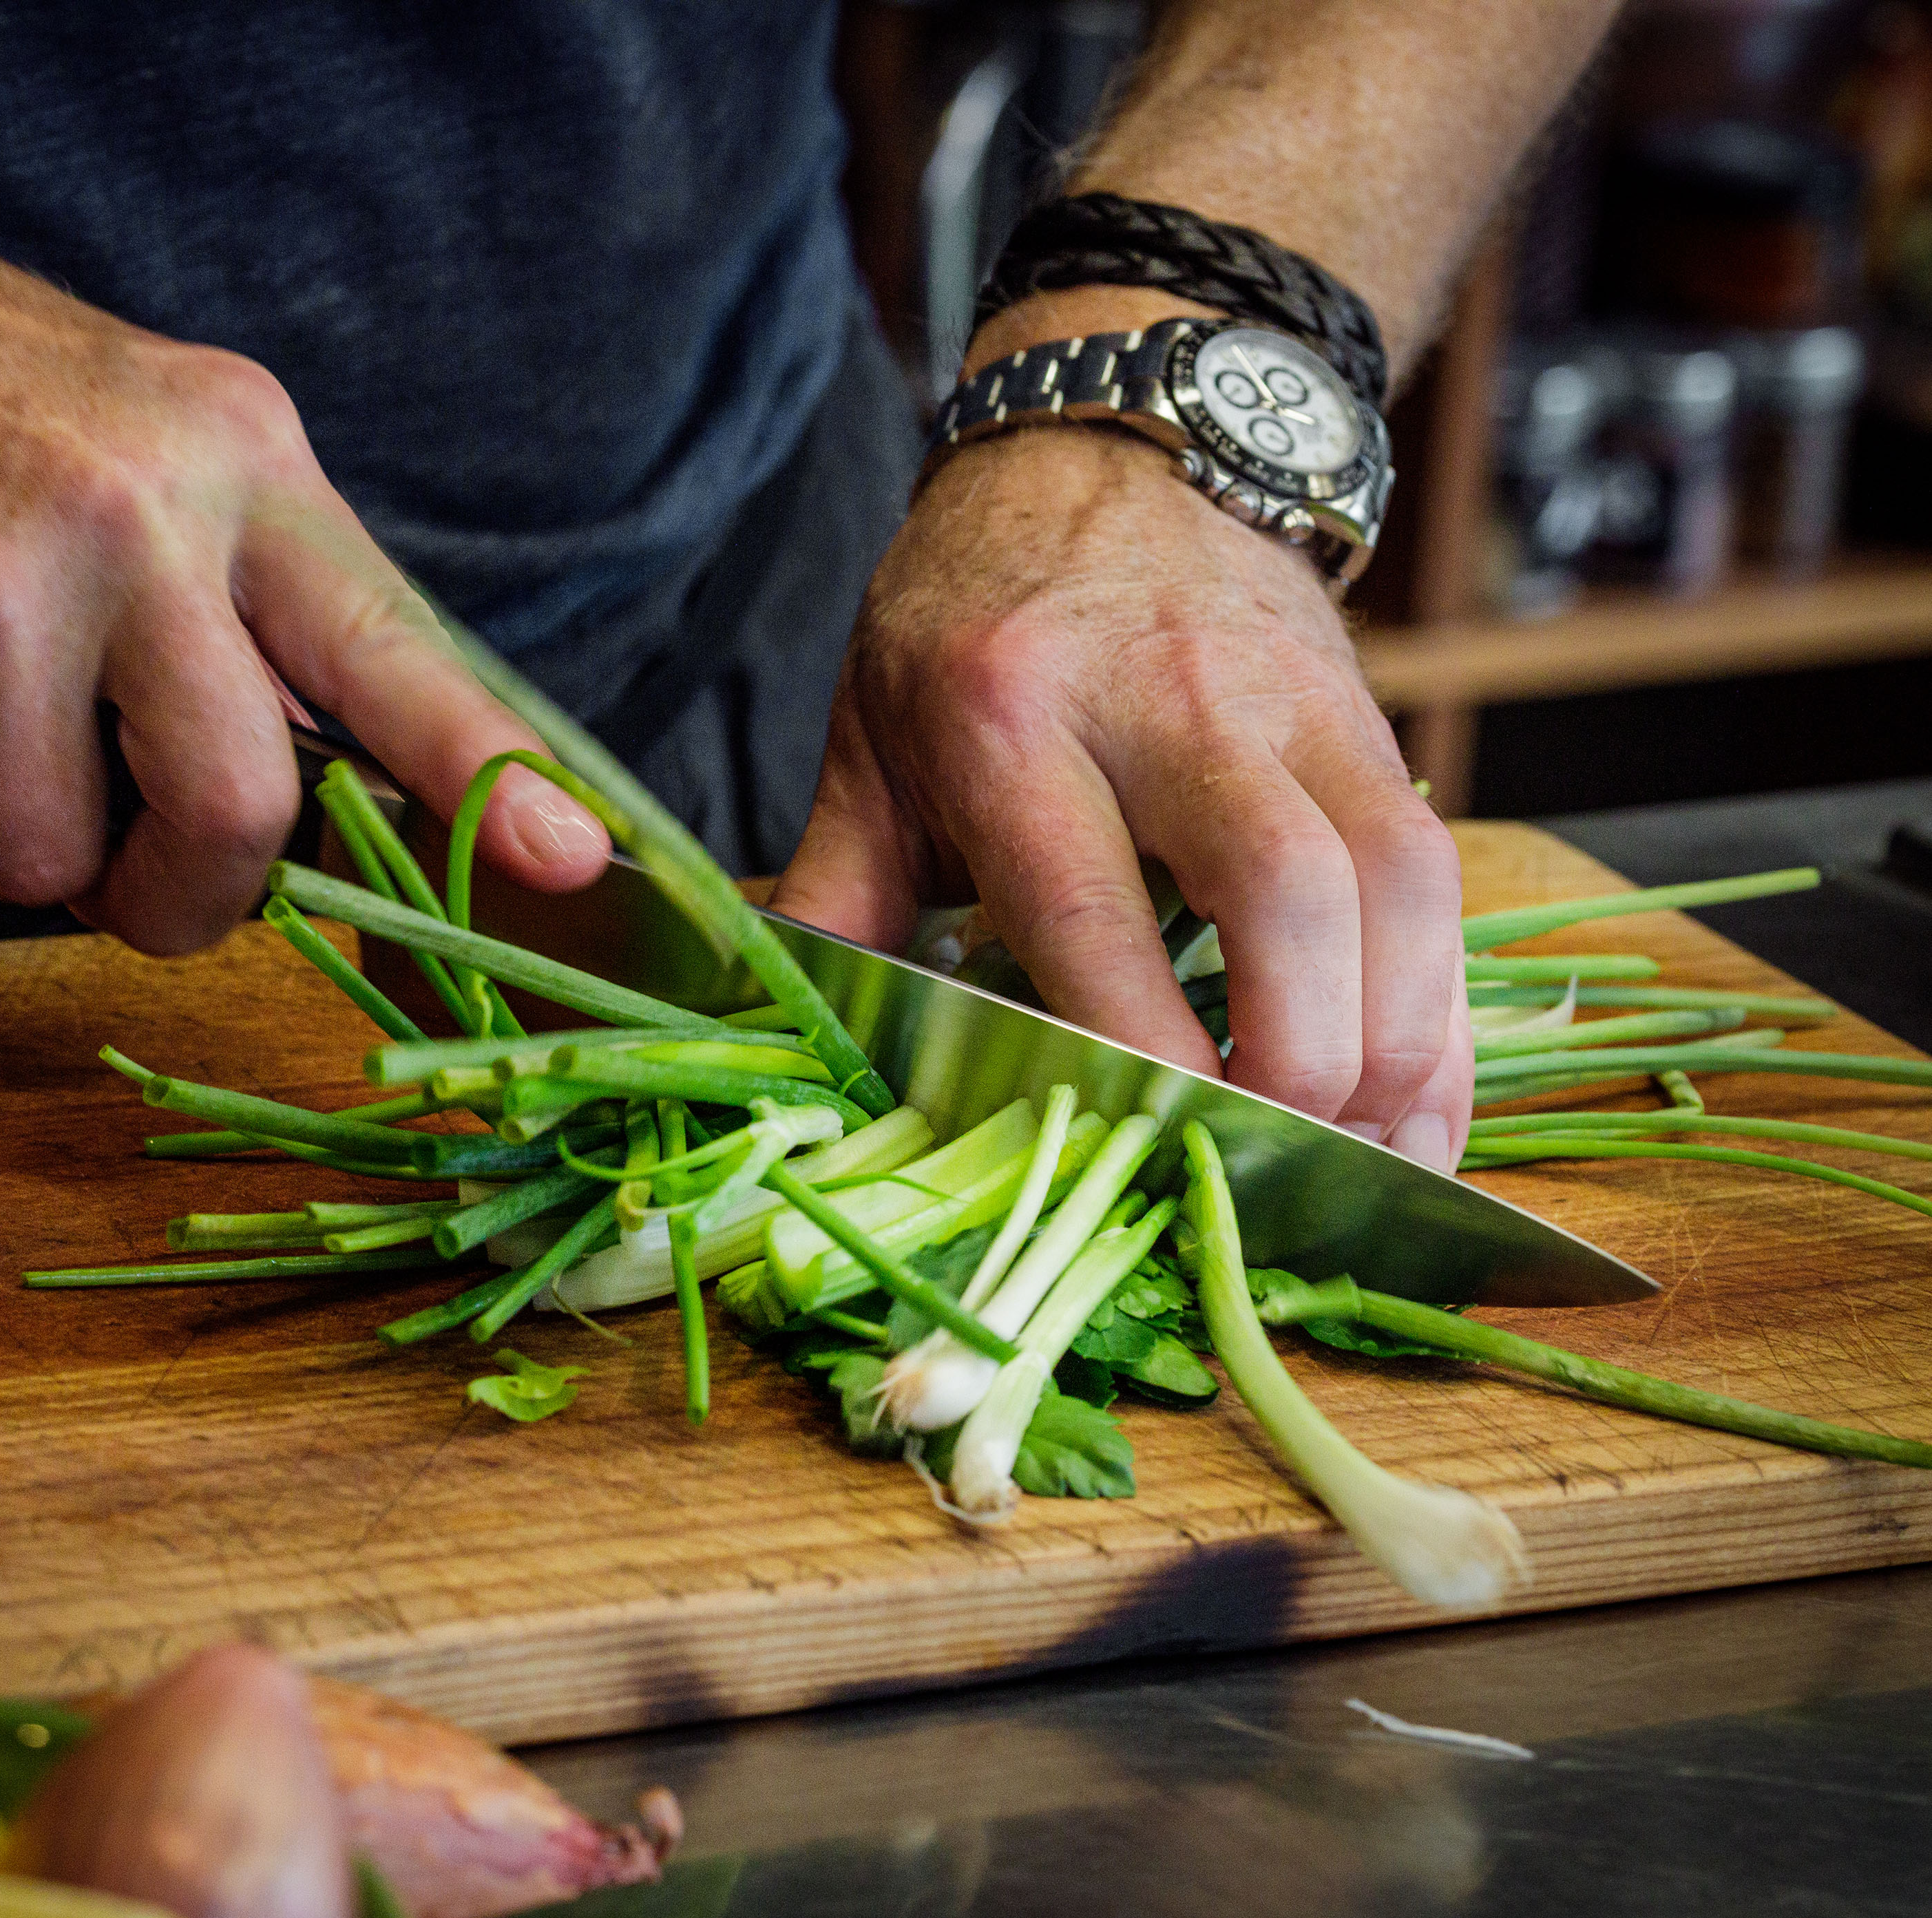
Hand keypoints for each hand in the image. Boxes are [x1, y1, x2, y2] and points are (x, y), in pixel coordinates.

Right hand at [0, 213, 608, 952]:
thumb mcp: (167, 438)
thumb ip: (263, 600)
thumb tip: (347, 789)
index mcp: (240, 468)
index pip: (390, 644)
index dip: (484, 771)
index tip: (571, 860)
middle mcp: (132, 526)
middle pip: (235, 814)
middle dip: (189, 898)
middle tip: (144, 885)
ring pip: (39, 859)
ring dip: (3, 837)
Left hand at [770, 421, 1473, 1169]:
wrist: (1104, 450)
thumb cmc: (968, 618)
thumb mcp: (870, 741)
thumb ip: (836, 893)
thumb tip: (784, 1029)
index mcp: (1009, 721)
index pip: (1087, 910)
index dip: (1140, 1047)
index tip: (1158, 1149)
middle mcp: (1167, 705)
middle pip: (1283, 889)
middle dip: (1300, 1053)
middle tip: (1275, 1160)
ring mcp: (1289, 706)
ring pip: (1393, 880)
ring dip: (1399, 1038)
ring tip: (1364, 1147)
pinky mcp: (1370, 720)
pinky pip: (1437, 872)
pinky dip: (1441, 1000)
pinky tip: (1417, 1097)